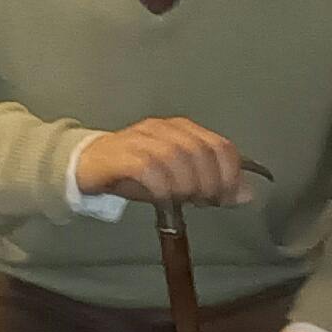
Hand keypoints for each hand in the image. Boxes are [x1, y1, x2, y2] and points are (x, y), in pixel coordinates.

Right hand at [74, 116, 249, 208]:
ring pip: (176, 156)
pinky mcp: (119, 154)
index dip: (230, 174)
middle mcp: (163, 129)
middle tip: (204, 202)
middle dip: (210, 182)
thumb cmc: (134, 174)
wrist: (85, 166)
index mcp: (182, 130)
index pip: (220, 146)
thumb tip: (247, 194)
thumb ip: (212, 185)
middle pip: (201, 151)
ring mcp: (140, 138)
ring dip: (187, 184)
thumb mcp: (179, 181)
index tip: (226, 197)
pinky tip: (163, 198)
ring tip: (183, 199)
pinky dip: (162, 185)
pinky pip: (147, 167)